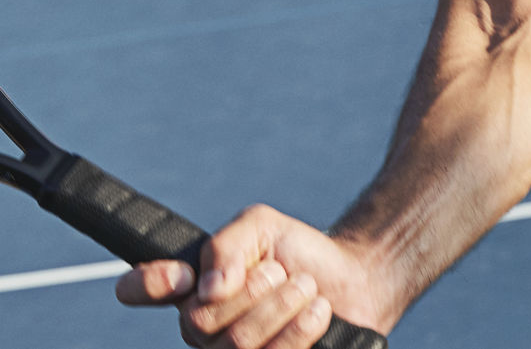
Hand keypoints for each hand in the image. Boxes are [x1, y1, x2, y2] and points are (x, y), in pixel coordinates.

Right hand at [116, 204, 380, 347]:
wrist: (350, 282)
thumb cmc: (298, 253)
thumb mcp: (261, 227)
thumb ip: (228, 245)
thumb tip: (208, 287)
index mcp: (194, 287)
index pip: (146, 288)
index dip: (148, 284)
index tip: (181, 276)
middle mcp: (203, 328)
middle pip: (200, 321)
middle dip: (252, 289)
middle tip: (282, 271)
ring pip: (236, 346)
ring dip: (280, 308)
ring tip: (305, 288)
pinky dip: (297, 333)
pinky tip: (315, 314)